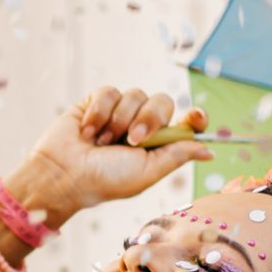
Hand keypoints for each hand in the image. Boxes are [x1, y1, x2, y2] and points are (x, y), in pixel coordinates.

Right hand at [7, 86, 212, 226]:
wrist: (63, 173)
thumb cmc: (104, 180)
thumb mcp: (146, 172)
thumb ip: (176, 156)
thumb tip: (209, 151)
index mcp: (158, 145)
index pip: (185, 122)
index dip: (195, 117)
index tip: (196, 117)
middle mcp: (141, 126)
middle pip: (163, 102)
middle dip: (150, 118)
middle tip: (132, 139)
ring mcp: (119, 112)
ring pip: (135, 95)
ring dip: (119, 120)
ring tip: (102, 142)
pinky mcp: (97, 102)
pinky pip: (110, 92)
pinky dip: (99, 113)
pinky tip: (87, 131)